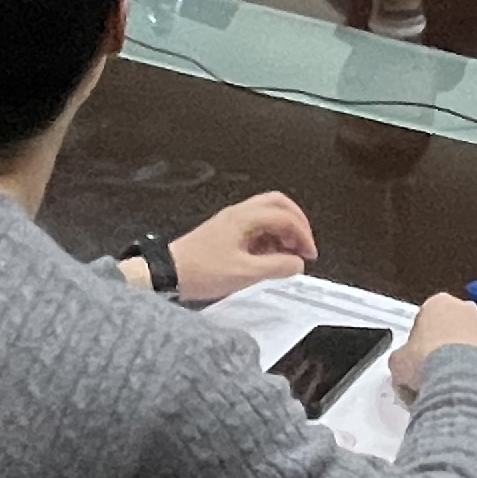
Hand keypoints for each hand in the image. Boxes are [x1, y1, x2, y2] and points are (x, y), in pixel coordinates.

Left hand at [166, 191, 315, 304]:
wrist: (167, 272)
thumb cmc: (202, 271)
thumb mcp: (244, 274)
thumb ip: (275, 267)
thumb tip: (298, 264)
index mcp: (245, 218)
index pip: (285, 216)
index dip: (303, 234)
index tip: (309, 255)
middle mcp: (240, 212)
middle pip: (278, 204)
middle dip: (297, 223)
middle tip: (304, 245)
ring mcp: (231, 220)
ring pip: (267, 213)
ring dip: (283, 230)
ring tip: (288, 254)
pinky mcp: (225, 230)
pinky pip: (256, 224)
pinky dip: (270, 236)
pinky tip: (270, 256)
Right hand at [389, 290, 476, 397]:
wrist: (461, 379)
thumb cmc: (429, 363)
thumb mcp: (398, 362)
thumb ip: (401, 359)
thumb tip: (402, 368)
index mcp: (437, 304)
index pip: (426, 319)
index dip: (419, 344)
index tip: (417, 361)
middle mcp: (466, 310)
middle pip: (453, 327)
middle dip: (445, 346)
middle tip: (435, 372)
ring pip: (475, 341)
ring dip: (466, 359)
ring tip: (454, 383)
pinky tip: (471, 386)